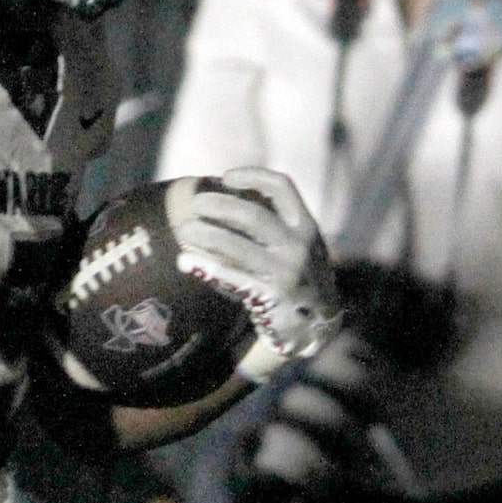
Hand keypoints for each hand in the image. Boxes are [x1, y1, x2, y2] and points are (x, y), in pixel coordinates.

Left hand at [174, 167, 339, 377]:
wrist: (317, 327)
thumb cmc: (301, 278)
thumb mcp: (303, 246)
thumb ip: (279, 223)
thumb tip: (231, 197)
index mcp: (307, 227)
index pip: (282, 188)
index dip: (252, 176)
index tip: (225, 177)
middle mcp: (298, 247)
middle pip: (253, 216)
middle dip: (220, 205)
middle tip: (195, 203)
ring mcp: (285, 273)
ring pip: (237, 246)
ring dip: (206, 234)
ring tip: (184, 229)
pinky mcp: (270, 297)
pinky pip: (232, 277)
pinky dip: (206, 267)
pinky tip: (185, 261)